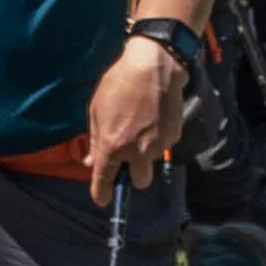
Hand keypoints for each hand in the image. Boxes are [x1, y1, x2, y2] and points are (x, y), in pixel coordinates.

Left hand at [86, 35, 195, 191]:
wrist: (154, 67)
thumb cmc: (119, 85)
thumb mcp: (96, 110)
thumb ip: (95, 139)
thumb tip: (91, 160)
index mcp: (113, 146)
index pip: (105, 181)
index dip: (102, 194)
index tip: (102, 198)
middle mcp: (137, 152)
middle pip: (138, 182)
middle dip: (132, 175)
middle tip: (127, 159)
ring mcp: (158, 145)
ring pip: (152, 163)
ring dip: (145, 155)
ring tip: (140, 128)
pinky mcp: (173, 136)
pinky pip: (163, 146)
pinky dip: (157, 138)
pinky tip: (153, 118)